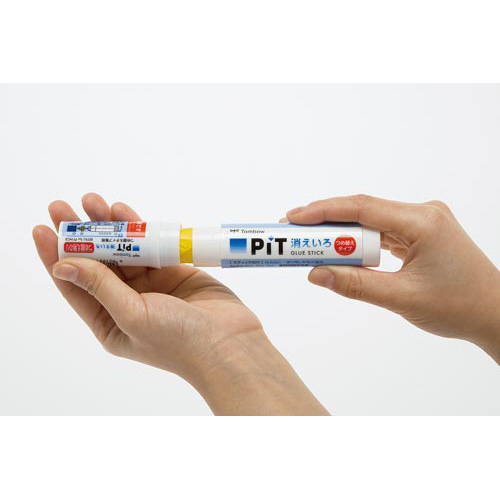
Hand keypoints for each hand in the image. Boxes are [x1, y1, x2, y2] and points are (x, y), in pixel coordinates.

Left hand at [33, 193, 327, 414]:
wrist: (229, 343)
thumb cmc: (179, 341)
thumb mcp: (132, 315)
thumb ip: (100, 287)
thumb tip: (62, 265)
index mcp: (109, 321)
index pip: (75, 284)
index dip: (56, 256)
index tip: (42, 228)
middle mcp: (126, 301)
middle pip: (97, 261)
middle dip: (80, 234)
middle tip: (62, 206)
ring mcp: (151, 284)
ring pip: (122, 248)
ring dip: (107, 225)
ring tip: (91, 199)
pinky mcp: (173, 270)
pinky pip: (149, 245)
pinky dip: (137, 227)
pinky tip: (122, 210)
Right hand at [285, 195, 499, 361]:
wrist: (494, 313)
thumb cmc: (458, 307)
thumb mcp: (401, 299)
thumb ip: (355, 285)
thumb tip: (314, 273)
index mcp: (422, 222)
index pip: (361, 207)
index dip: (322, 211)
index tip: (293, 218)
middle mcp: (422, 213)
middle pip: (363, 211)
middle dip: (326, 223)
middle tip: (293, 234)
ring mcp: (422, 221)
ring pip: (370, 221)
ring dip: (341, 234)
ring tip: (309, 244)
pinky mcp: (420, 232)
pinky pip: (381, 231)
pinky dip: (359, 242)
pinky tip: (340, 251)